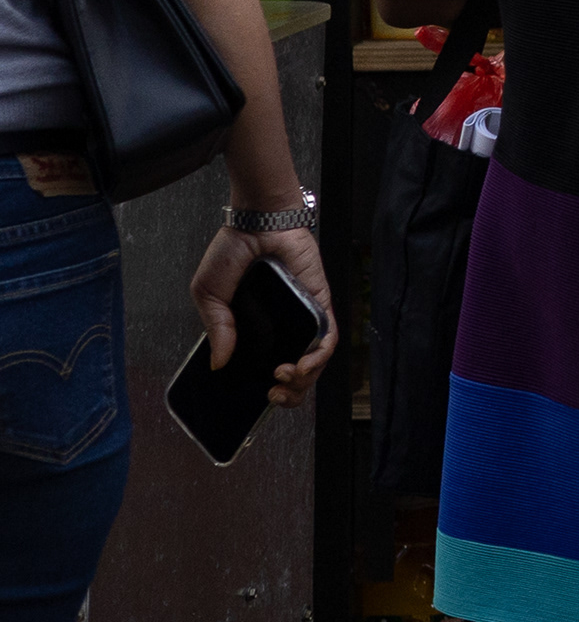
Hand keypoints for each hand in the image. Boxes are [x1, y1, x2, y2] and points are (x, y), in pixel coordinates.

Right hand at [192, 224, 336, 410]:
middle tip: (273, 395)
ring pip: (313, 360)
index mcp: (255, 328)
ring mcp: (301, 317)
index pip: (264, 367)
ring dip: (303, 380)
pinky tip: (303, 365)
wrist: (258, 221)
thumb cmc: (232, 252)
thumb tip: (219, 363)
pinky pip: (327, 336)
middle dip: (289, 394)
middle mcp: (281, 327)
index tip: (256, 399)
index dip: (264, 388)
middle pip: (295, 372)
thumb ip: (217, 327)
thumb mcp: (209, 293)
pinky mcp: (320, 303)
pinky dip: (319, 356)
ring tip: (283, 380)